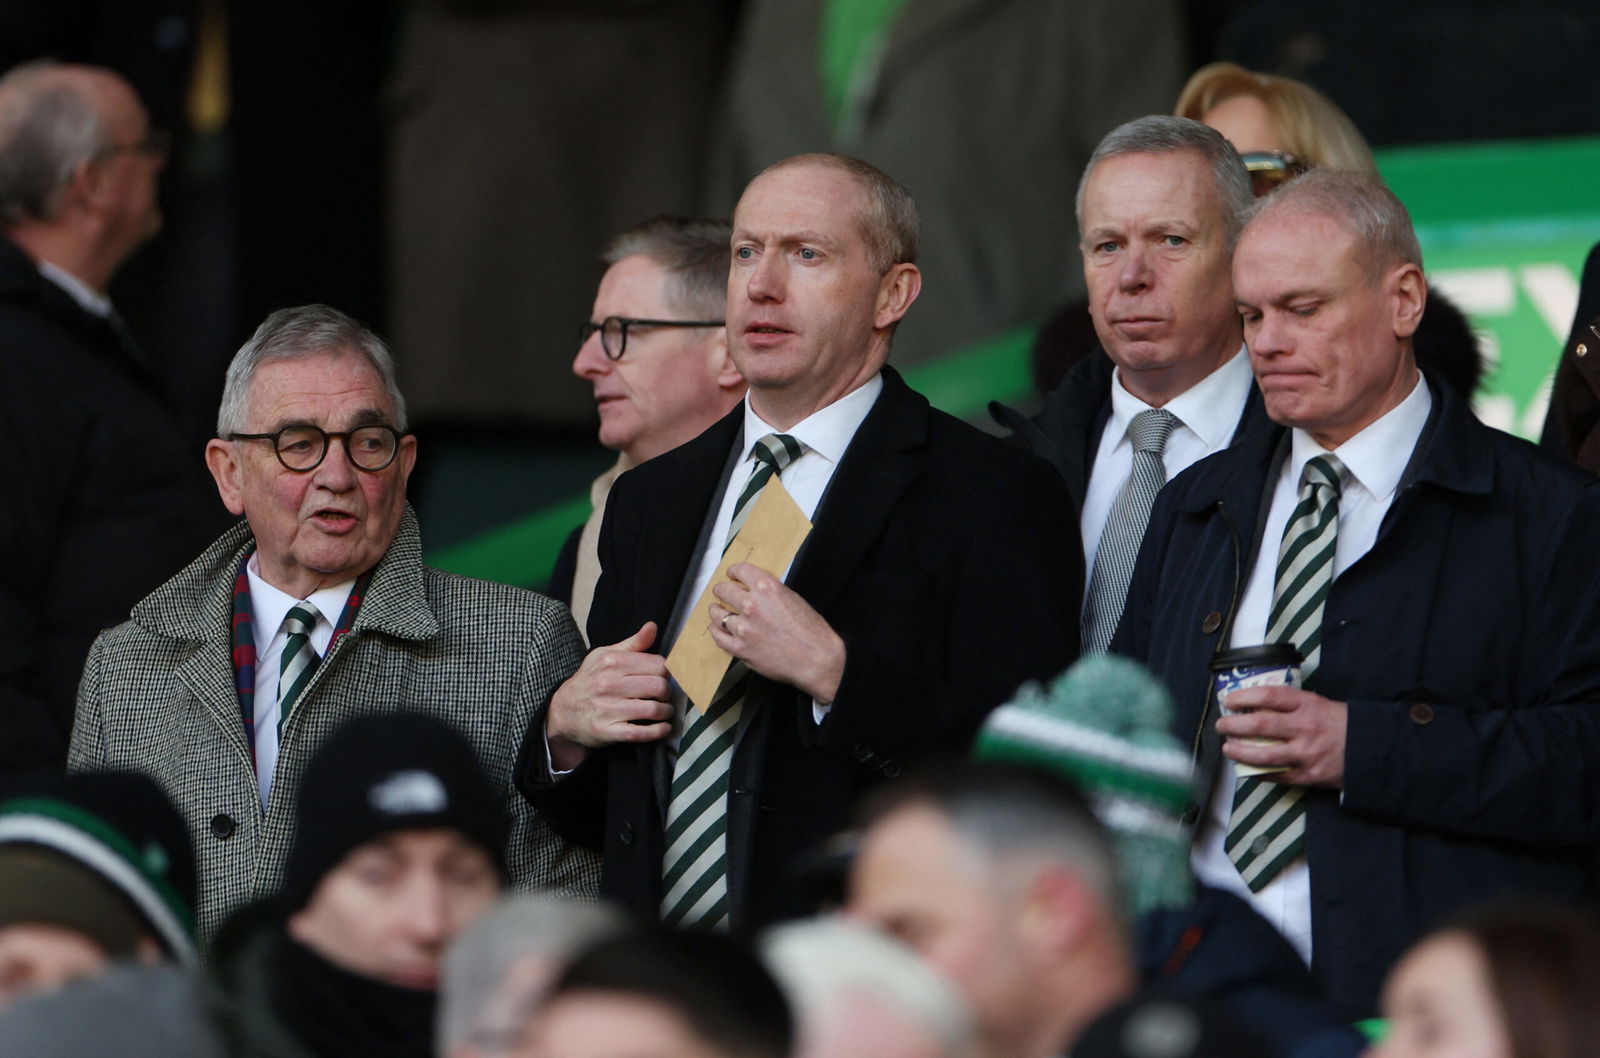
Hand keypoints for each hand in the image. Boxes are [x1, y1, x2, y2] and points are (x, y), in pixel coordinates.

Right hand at [545, 622, 672, 769]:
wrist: (562, 711)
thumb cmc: (590, 681)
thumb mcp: (605, 656)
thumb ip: (633, 643)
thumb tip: (652, 626)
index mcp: (611, 662)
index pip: (657, 664)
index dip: (667, 672)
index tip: (665, 678)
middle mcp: (608, 684)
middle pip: (658, 687)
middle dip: (668, 693)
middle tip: (665, 696)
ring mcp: (607, 709)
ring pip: (653, 709)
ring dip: (666, 712)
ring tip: (665, 711)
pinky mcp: (606, 731)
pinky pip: (640, 733)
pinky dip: (658, 731)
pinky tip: (663, 728)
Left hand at [707, 563, 844, 703]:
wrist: (816, 659)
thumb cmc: (811, 632)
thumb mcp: (794, 599)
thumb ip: (772, 593)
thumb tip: (758, 592)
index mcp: (767, 588)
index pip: (741, 571)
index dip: (733, 571)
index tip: (731, 574)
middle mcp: (752, 605)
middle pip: (724, 590)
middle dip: (721, 589)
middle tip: (721, 591)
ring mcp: (743, 627)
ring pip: (718, 613)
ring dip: (716, 610)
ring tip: (716, 610)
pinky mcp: (740, 648)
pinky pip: (719, 636)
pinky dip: (716, 630)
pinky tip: (717, 628)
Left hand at [1217, 685, 1347, 787]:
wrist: (1374, 750)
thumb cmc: (1342, 724)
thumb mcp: (1321, 704)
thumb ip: (1292, 706)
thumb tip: (1256, 706)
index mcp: (1309, 705)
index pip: (1269, 696)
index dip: (1244, 697)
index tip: (1229, 700)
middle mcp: (1306, 727)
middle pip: (1260, 725)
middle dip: (1234, 726)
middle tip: (1222, 726)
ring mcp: (1307, 753)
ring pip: (1263, 754)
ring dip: (1240, 752)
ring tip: (1228, 749)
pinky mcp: (1309, 775)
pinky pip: (1276, 775)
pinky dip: (1258, 772)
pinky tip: (1247, 769)